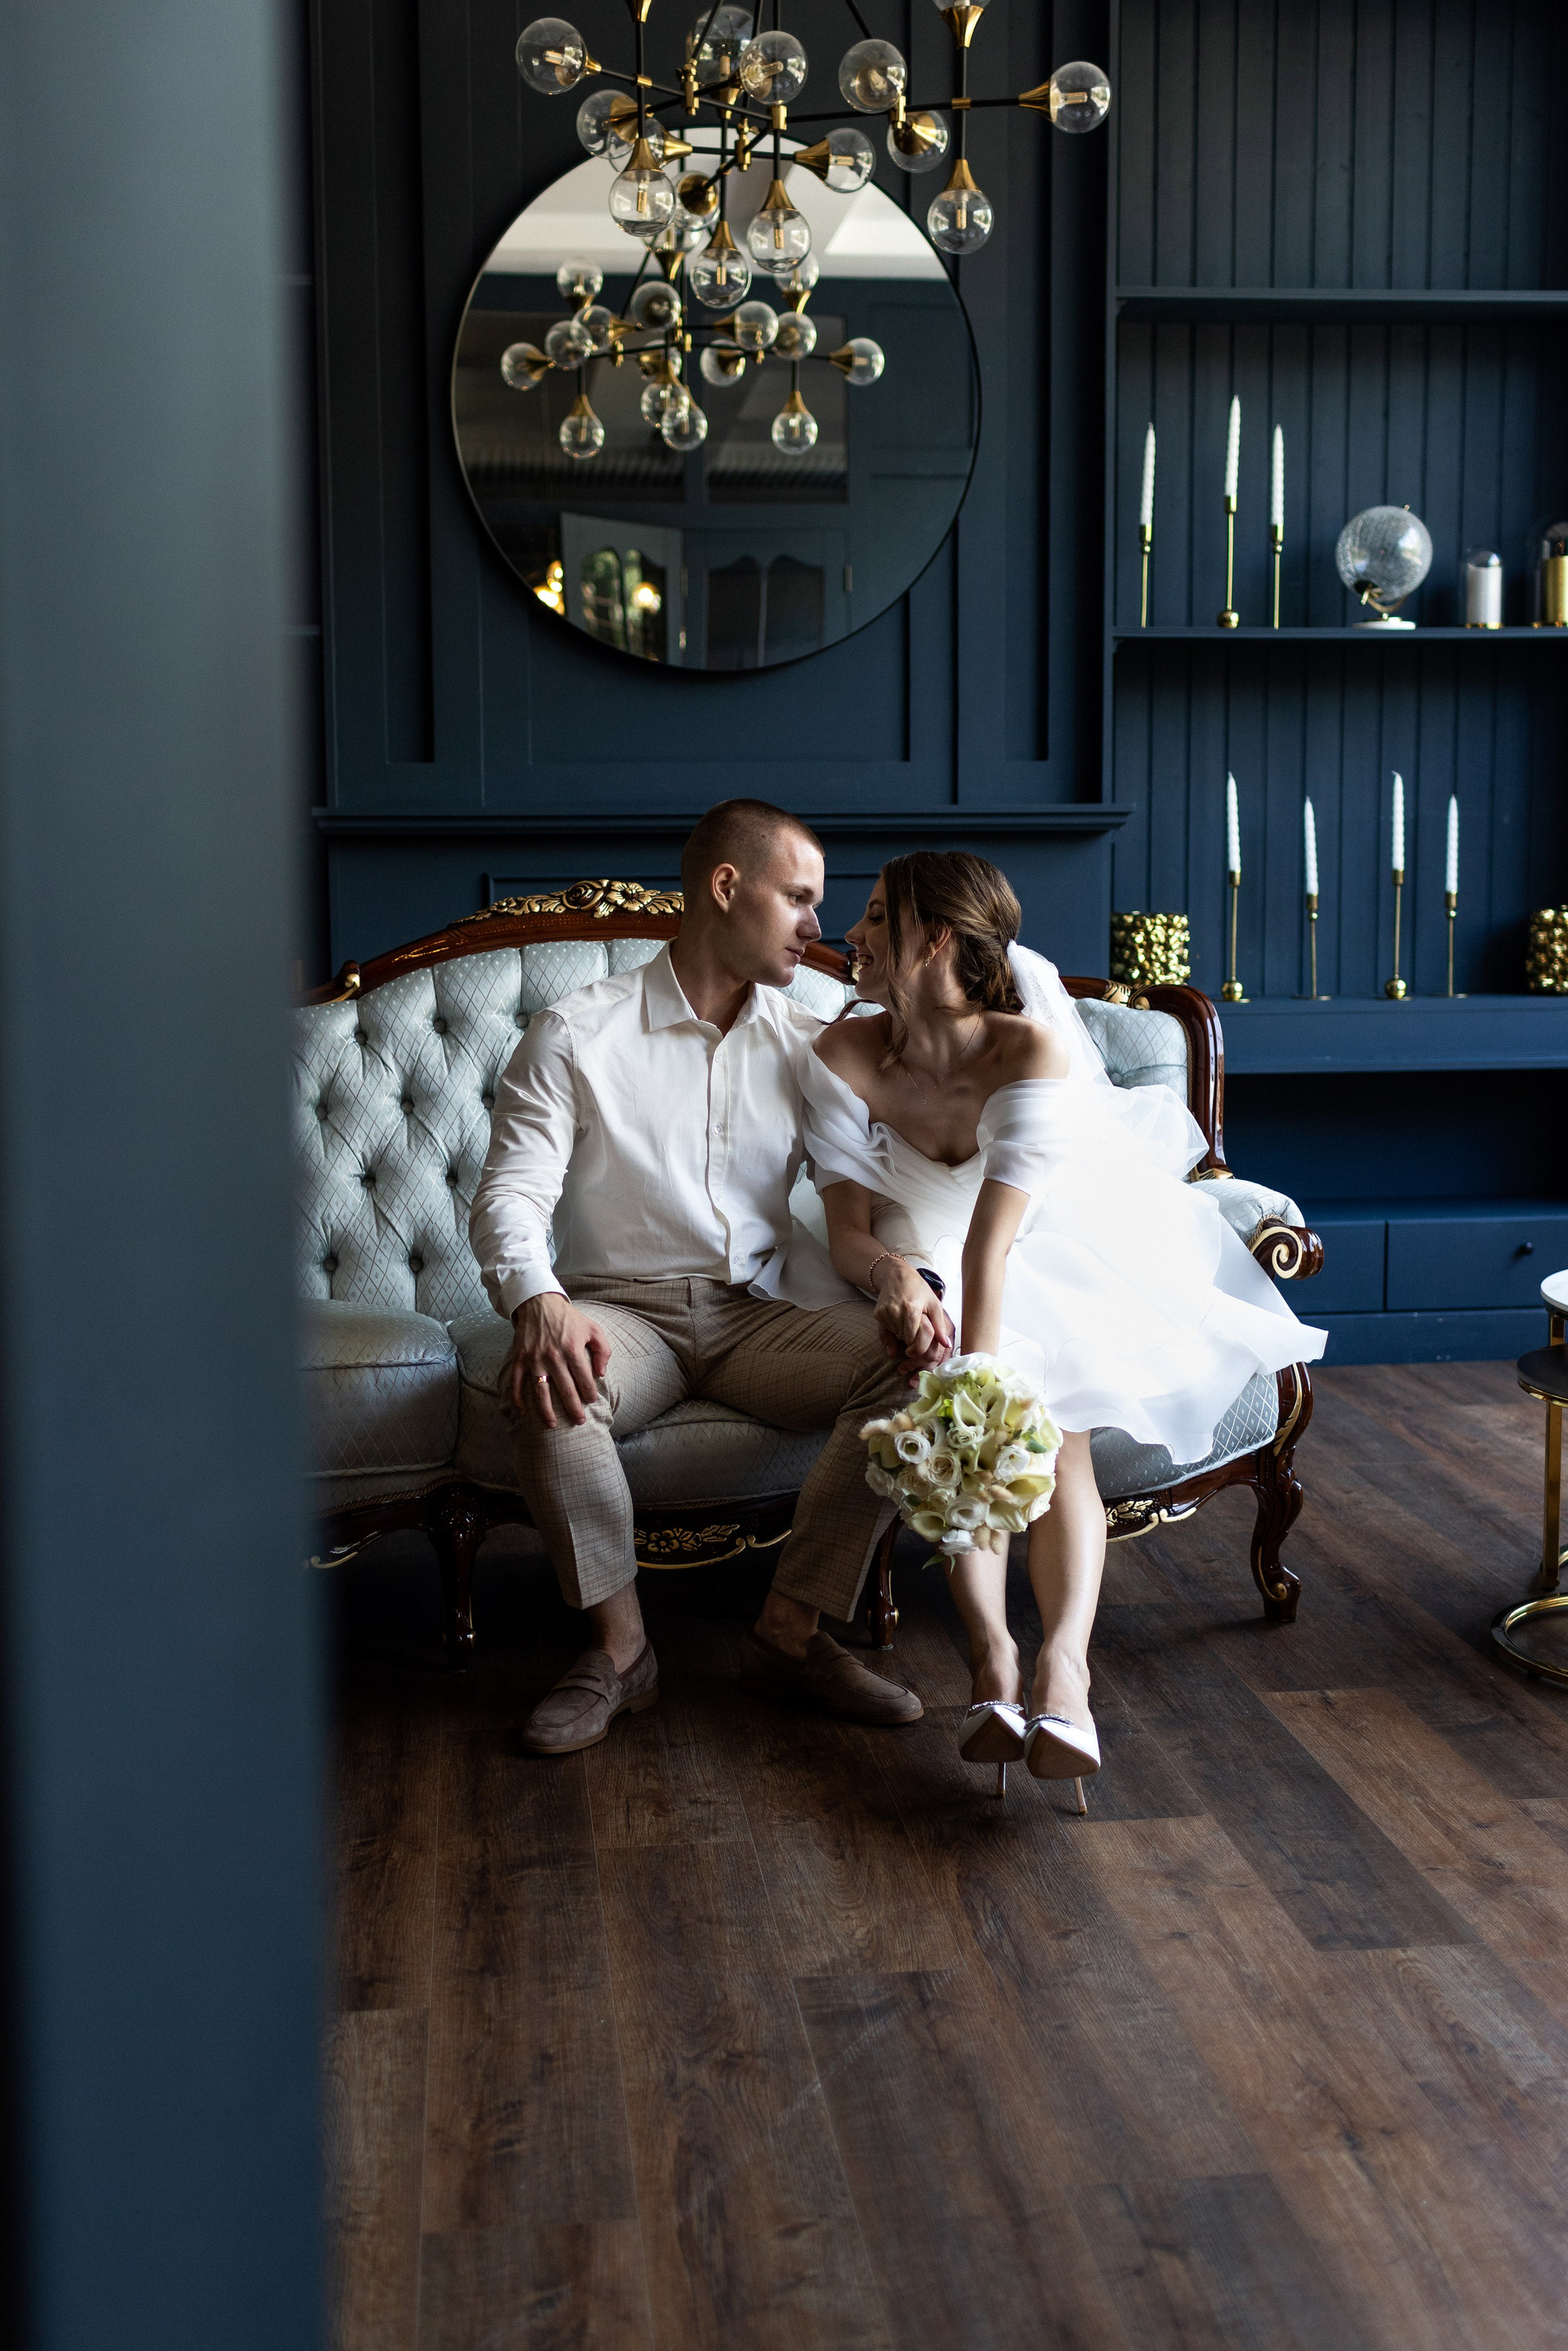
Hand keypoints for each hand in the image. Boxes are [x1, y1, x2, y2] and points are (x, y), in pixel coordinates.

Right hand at [504, 1293, 611, 1428]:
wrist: (540, 1303)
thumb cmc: (569, 1319)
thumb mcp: (593, 1328)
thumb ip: (603, 1350)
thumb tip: (601, 1374)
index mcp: (572, 1349)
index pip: (584, 1379)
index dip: (589, 1393)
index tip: (591, 1401)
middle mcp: (553, 1356)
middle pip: (565, 1390)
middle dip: (574, 1409)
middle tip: (579, 1422)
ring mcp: (534, 1359)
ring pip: (541, 1391)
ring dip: (546, 1411)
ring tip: (553, 1425)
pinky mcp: (520, 1358)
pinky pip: (517, 1382)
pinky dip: (517, 1399)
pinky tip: (522, 1413)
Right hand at [872, 1261, 953, 1383]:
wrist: (896, 1275)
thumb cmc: (918, 1289)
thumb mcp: (934, 1304)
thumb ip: (940, 1326)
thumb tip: (947, 1345)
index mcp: (911, 1310)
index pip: (912, 1340)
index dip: (917, 1343)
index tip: (919, 1342)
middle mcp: (896, 1311)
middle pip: (904, 1339)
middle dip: (911, 1336)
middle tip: (915, 1323)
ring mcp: (885, 1312)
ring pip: (895, 1335)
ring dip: (903, 1332)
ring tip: (907, 1317)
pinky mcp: (877, 1314)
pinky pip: (887, 1329)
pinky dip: (894, 1326)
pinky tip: (898, 1315)